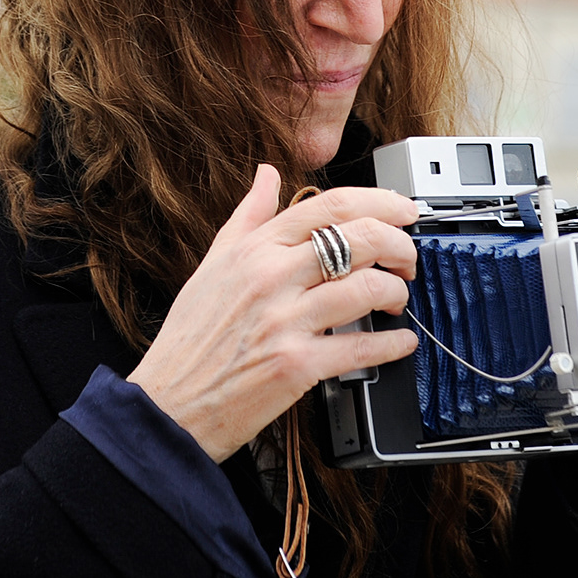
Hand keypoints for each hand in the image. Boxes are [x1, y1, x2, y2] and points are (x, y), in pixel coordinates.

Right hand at [128, 166, 420, 461]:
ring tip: (398, 300)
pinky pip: (361, 347)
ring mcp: (285, 321)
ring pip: (368, 287)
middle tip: (408, 258)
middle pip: (361, 238)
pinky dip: (392, 345)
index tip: (402, 211)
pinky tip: (400, 342)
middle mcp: (272, 278)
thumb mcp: (213, 264)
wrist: (169, 403)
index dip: (380, 202)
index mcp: (256, 249)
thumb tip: (267, 174)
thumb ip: (248, 216)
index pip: (331, 204)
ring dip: (398, 292)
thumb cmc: (190, 338)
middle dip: (400, 244)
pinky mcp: (296, 365)